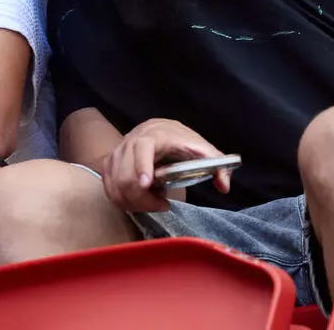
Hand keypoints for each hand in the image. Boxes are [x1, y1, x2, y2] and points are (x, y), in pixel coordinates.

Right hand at [102, 119, 231, 212]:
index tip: (146, 184)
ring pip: (116, 185)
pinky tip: (139, 202)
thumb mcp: (203, 150)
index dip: (142, 166)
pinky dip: (122, 200)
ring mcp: (118, 153)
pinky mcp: (111, 163)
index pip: (142, 148)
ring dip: (133, 202)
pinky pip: (109, 187)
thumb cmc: (182, 142)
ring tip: (153, 202)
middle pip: (126, 175)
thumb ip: (217, 165)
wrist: (160, 128)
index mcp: (154, 135)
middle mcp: (131, 142)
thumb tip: (223, 185)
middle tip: (163, 205)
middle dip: (142, 198)